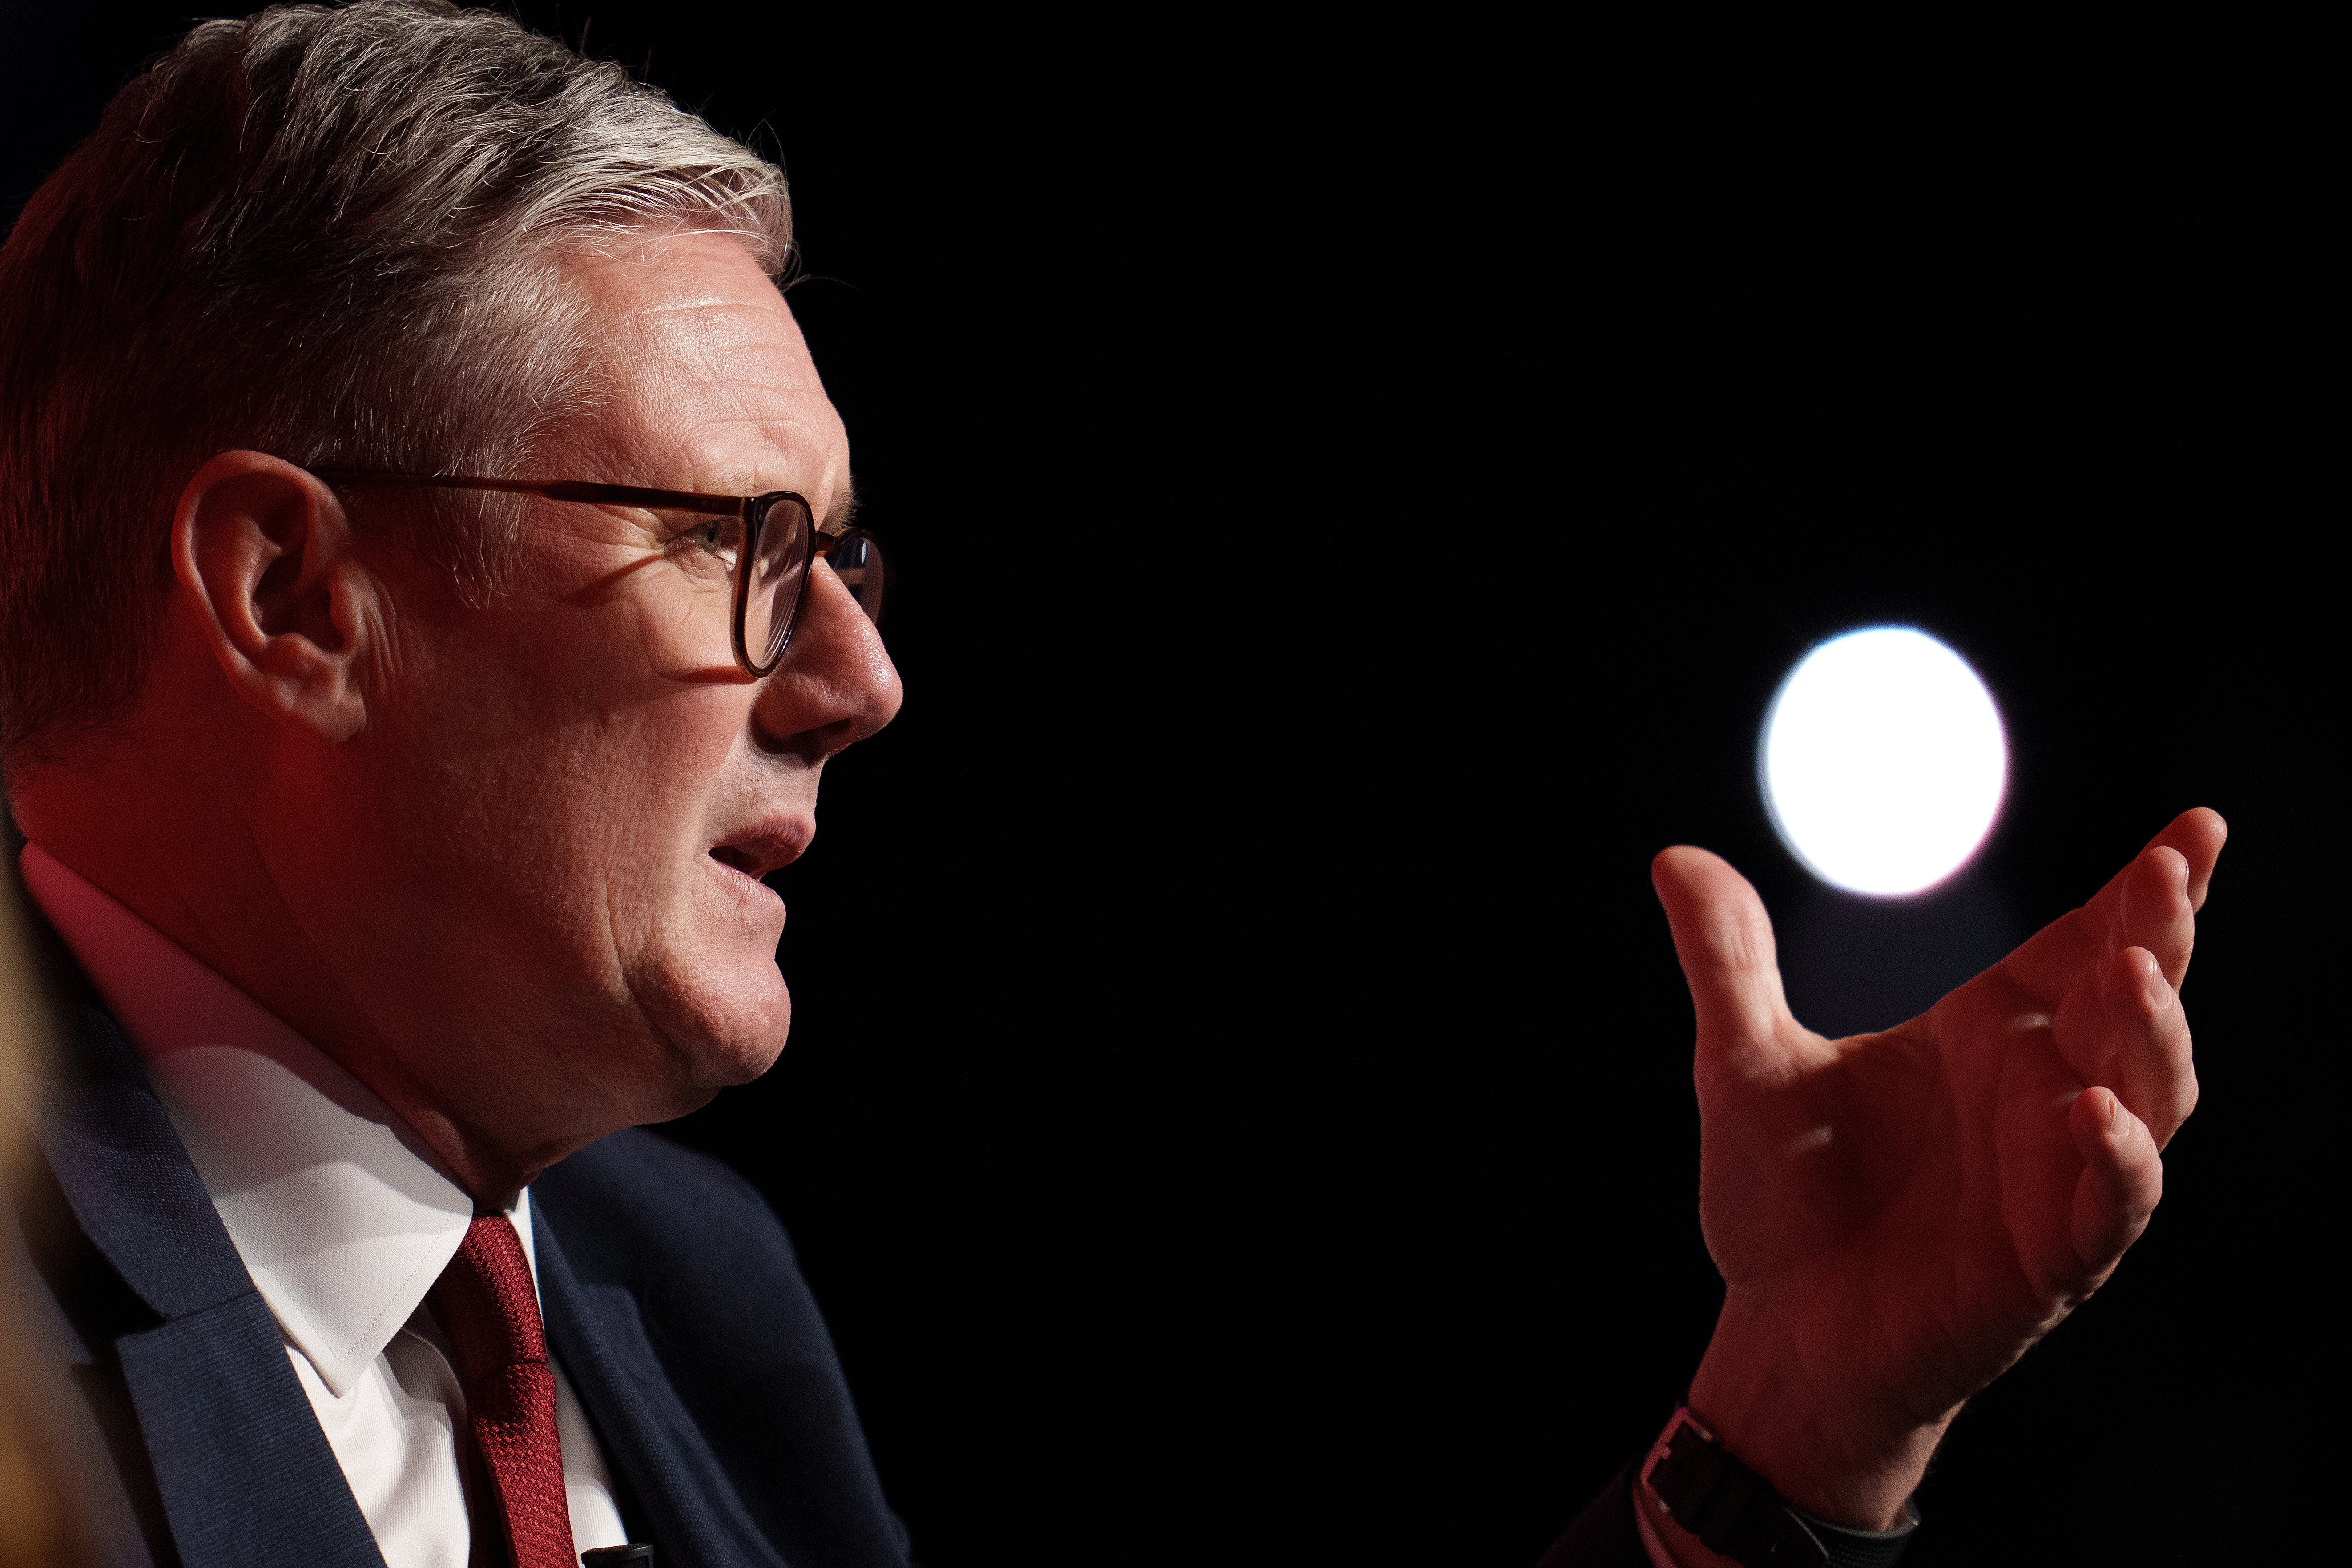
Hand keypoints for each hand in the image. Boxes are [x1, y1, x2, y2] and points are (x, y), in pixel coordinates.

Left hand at [1649, 809, 2223, 1532]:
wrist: (1779, 1326)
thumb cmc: (1780, 1194)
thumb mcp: (1741, 1064)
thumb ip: (1726, 963)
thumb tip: (1673, 858)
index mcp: (1988, 1030)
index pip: (2086, 940)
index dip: (2145, 886)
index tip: (2197, 824)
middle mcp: (2044, 1091)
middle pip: (2134, 999)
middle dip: (2160, 932)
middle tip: (2169, 868)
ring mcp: (2059, 1175)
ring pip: (2149, 1093)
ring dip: (2152, 1032)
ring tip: (2133, 968)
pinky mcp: (2051, 1257)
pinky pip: (2110, 1205)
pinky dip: (2114, 1159)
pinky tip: (2092, 1113)